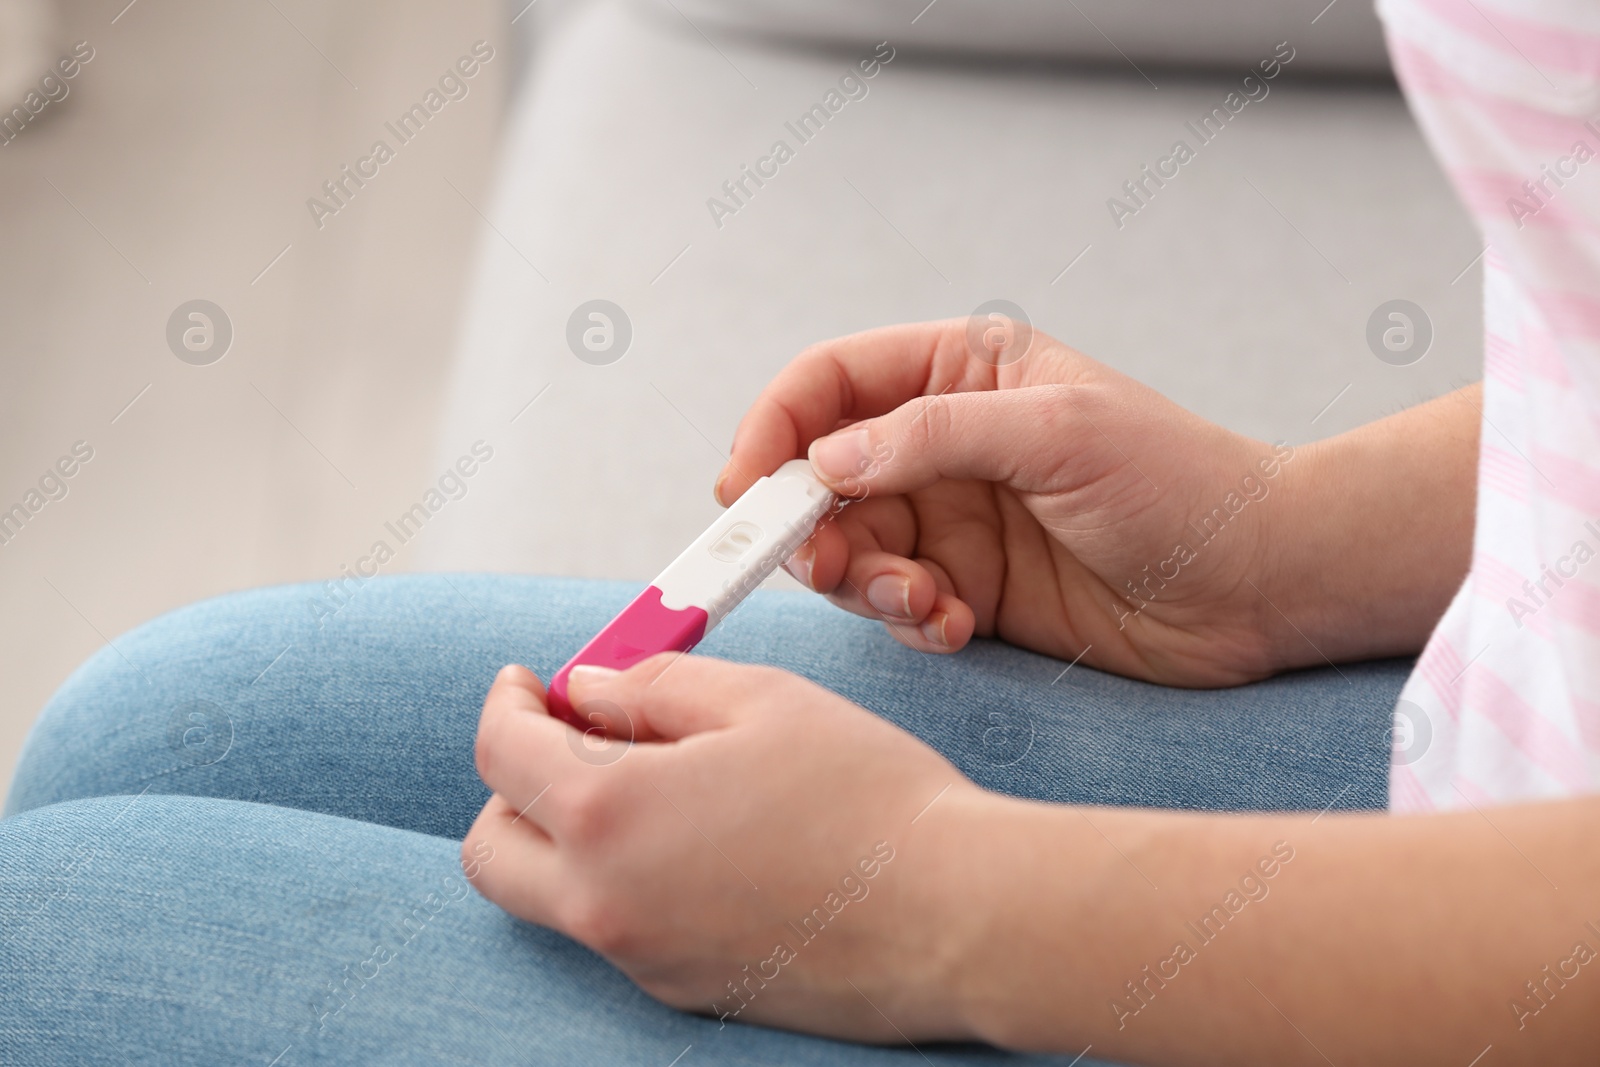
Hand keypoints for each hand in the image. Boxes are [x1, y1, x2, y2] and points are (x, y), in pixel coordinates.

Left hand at [463, 658, 992, 1040]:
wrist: (956, 916)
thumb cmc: (868, 796)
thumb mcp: (758, 699)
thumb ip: (652, 685)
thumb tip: (589, 690)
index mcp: (606, 813)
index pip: (501, 754)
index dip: (507, 703)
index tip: (529, 683)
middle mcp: (603, 902)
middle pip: (493, 850)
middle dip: (513, 787)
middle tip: (572, 742)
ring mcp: (641, 959)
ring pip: (552, 898)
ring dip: (569, 837)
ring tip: (656, 788)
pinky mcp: (684, 992)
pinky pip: (620, 930)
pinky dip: (628, 881)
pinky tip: (707, 846)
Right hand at [716, 319, 1299, 685]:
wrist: (1259, 582)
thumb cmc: (1179, 482)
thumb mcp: (1056, 432)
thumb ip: (930, 437)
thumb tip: (820, 462)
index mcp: (963, 371)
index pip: (830, 382)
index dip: (773, 427)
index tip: (745, 488)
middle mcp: (944, 442)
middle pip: (822, 475)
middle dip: (811, 525)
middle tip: (827, 567)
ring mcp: (955, 519)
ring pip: (851, 547)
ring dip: (865, 583)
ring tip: (921, 602)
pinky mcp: (969, 588)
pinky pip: (897, 604)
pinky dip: (907, 620)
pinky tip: (955, 625)